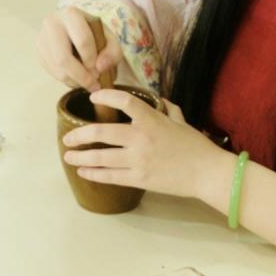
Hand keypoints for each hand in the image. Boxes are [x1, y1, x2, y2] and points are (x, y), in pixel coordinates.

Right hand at [36, 7, 121, 91]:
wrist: (75, 27)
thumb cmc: (94, 33)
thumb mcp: (109, 38)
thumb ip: (112, 52)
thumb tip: (100, 68)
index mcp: (71, 14)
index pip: (83, 42)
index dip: (93, 60)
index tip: (100, 71)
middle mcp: (52, 23)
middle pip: (64, 58)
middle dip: (81, 76)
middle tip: (93, 84)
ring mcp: (42, 38)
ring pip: (56, 68)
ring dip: (73, 81)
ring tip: (86, 82)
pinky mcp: (39, 51)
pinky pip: (51, 71)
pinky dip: (65, 79)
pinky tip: (76, 77)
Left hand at [61, 89, 233, 200]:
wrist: (207, 173)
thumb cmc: (196, 146)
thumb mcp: (181, 121)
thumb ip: (166, 109)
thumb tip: (157, 100)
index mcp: (152, 120)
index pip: (125, 101)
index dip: (106, 97)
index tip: (93, 97)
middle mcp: (141, 138)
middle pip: (102, 132)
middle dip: (80, 134)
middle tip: (68, 137)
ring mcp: (139, 159)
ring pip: (101, 157)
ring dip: (81, 156)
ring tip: (68, 155)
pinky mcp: (140, 178)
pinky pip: (110, 176)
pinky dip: (94, 173)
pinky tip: (83, 171)